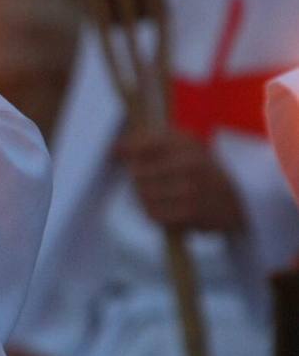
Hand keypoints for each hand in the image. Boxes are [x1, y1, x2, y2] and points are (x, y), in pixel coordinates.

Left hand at [116, 129, 245, 231]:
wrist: (240, 199)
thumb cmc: (201, 169)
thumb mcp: (183, 145)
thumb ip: (147, 141)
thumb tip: (114, 149)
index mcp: (188, 141)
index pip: (142, 145)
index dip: (127, 152)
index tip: (121, 156)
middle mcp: (191, 162)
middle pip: (137, 173)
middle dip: (135, 179)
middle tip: (144, 182)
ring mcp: (192, 188)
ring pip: (143, 195)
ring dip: (143, 198)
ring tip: (157, 195)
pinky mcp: (192, 212)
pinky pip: (153, 214)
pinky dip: (155, 213)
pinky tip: (165, 208)